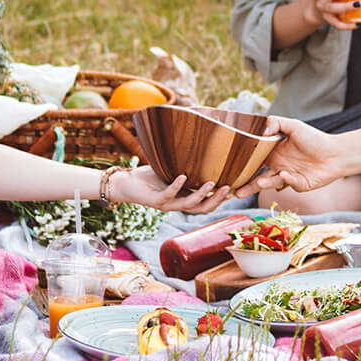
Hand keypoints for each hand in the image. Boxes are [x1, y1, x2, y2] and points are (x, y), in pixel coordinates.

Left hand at [108, 165, 233, 215]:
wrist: (126, 183)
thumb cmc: (150, 175)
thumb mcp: (172, 170)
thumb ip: (187, 166)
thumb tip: (204, 151)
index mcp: (184, 199)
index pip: (207, 203)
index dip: (220, 199)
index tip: (234, 188)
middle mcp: (177, 205)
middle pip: (202, 208)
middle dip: (217, 199)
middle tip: (229, 187)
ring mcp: (166, 204)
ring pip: (189, 205)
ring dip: (201, 194)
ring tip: (212, 182)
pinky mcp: (154, 201)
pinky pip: (168, 195)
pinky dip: (177, 185)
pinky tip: (183, 176)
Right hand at [237, 116, 346, 195]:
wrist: (336, 153)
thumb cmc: (315, 138)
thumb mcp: (294, 125)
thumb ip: (276, 122)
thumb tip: (263, 132)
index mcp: (274, 153)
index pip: (254, 161)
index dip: (243, 166)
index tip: (230, 169)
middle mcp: (278, 166)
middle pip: (257, 177)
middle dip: (245, 184)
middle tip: (233, 189)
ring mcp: (288, 177)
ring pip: (270, 183)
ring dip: (261, 185)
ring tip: (257, 183)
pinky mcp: (298, 185)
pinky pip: (288, 184)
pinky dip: (286, 180)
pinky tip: (286, 174)